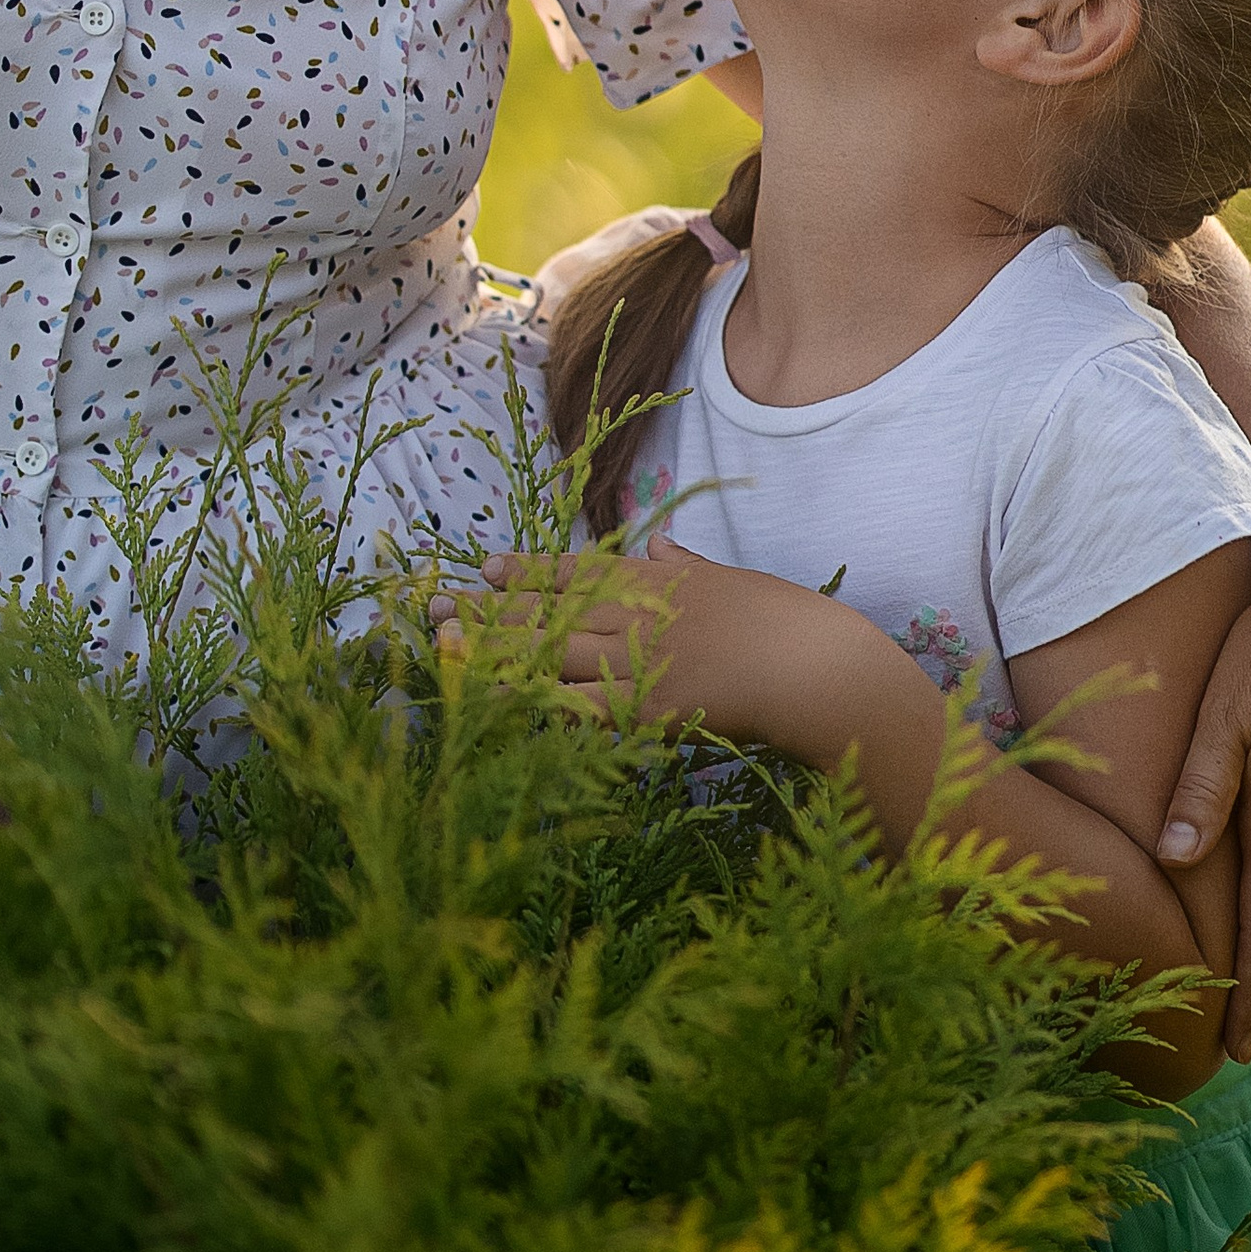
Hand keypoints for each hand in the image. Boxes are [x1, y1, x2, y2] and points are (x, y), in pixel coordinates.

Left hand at [443, 542, 891, 760]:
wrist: (817, 667)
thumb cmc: (785, 622)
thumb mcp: (730, 578)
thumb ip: (686, 565)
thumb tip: (658, 545)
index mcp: (658, 579)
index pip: (577, 571)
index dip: (526, 571)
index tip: (485, 566)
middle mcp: (638, 613)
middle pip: (549, 610)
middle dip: (489, 609)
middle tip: (433, 606)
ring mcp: (640, 659)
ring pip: (551, 651)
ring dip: (495, 649)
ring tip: (444, 644)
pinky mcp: (647, 707)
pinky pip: (577, 704)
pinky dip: (535, 700)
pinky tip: (496, 698)